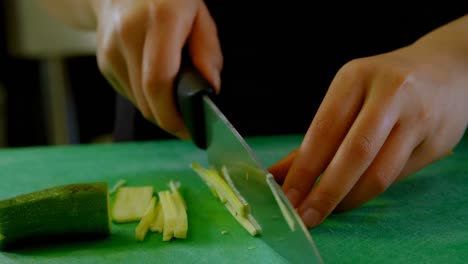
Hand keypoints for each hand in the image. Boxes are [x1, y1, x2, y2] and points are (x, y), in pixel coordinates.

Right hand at [93, 0, 222, 137]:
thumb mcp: (199, 14)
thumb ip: (207, 52)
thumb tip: (210, 88)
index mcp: (160, 18)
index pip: (159, 81)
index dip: (173, 115)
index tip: (190, 130)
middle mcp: (129, 33)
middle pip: (147, 100)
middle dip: (169, 119)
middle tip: (188, 124)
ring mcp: (111, 48)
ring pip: (138, 102)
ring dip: (158, 108)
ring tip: (175, 97)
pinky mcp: (104, 60)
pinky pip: (129, 93)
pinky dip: (146, 97)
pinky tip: (155, 81)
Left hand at [269, 37, 467, 227]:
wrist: (446, 71)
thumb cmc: (383, 88)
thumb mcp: (347, 99)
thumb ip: (315, 140)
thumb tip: (278, 175)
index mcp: (356, 77)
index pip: (324, 130)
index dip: (303, 169)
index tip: (287, 197)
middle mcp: (389, 93)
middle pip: (354, 153)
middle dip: (325, 192)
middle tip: (304, 217)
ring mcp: (417, 117)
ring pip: (379, 172)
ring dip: (349, 199)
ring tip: (328, 211)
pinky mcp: (436, 141)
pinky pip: (397, 177)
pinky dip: (370, 192)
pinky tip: (353, 197)